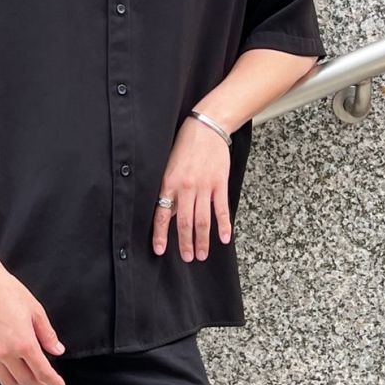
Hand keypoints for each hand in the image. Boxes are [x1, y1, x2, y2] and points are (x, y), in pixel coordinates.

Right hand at [0, 261, 66, 384]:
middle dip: (39, 382)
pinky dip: (3, 374)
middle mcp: (6, 353)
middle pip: (26, 380)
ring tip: (27, 372)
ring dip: (20, 381)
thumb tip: (57, 350)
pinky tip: (9, 366)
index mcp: (24, 343)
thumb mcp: (36, 310)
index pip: (42, 372)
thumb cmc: (9, 292)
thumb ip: (48, 334)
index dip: (53, 381)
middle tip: (45, 377)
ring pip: (8, 381)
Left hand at [152, 115, 232, 261]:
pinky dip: (223, 225)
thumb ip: (170, 189)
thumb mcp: (170, 165)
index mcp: (170, 182)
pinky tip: (224, 238)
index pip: (161, 214)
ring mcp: (204, 186)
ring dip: (202, 240)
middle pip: (184, 222)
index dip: (160, 234)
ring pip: (202, 219)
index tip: (159, 250)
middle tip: (188, 258)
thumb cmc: (185, 144)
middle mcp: (186, 187)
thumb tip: (168, 212)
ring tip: (202, 255)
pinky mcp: (219, 183)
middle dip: (185, 243)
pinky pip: (221, 208)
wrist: (207, 127)